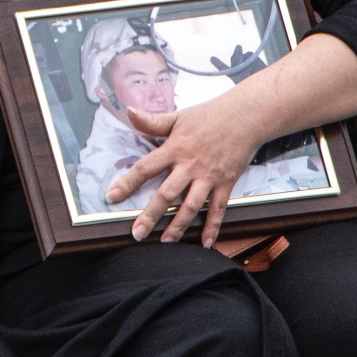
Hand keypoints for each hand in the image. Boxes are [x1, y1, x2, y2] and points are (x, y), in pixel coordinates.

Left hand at [114, 96, 266, 244]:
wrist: (246, 117)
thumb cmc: (209, 115)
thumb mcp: (178, 116)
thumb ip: (152, 121)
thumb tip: (129, 113)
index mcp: (175, 148)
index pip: (146, 168)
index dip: (127, 183)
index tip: (111, 197)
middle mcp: (190, 166)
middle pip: (167, 194)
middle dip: (151, 215)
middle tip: (137, 233)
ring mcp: (209, 177)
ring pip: (191, 206)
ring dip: (178, 226)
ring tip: (165, 242)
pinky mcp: (226, 183)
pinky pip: (218, 209)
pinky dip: (213, 227)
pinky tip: (206, 243)